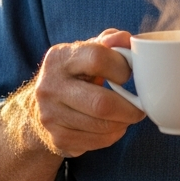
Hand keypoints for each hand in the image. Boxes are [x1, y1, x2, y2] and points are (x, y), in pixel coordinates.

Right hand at [22, 28, 145, 157]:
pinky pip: (97, 141)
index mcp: (59, 57)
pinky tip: (113, 127)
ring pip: (102, 125)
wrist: (39, 108)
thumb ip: (109, 42)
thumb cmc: (74, 75)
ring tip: (127, 116)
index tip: (128, 74)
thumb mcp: (86, 52)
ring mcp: (51, 115)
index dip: (121, 67)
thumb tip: (127, 39)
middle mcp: (50, 86)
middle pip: (101, 102)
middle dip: (129, 108)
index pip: (97, 58)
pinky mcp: (58, 138)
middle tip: (140, 107)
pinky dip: (113, 136)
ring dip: (123, 123)